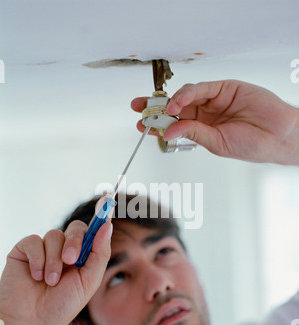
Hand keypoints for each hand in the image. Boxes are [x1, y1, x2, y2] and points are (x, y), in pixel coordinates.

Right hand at [0, 196, 112, 324]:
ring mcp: (44, 249)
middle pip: (76, 228)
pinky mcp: (25, 250)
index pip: (93, 231)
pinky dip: (37, 259)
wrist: (32, 322)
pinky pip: (34, 241)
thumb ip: (99, 253)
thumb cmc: (62, 305)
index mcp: (83, 256)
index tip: (108, 198)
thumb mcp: (89, 281)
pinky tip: (36, 275)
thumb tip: (107, 225)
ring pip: (54, 235)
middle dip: (75, 243)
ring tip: (49, 281)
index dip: (101, 215)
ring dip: (54, 260)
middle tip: (71, 261)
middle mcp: (65, 249)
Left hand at [131, 80, 298, 164]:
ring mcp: (214, 100)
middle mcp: (205, 113)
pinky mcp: (224, 87)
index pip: (174, 124)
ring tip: (163, 111)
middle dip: (156, 107)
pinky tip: (178, 103)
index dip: (157, 123)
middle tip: (139, 108)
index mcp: (202, 129)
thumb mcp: (216, 143)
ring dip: (171, 101)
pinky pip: (202, 88)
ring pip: (186, 95)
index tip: (141, 125)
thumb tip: (168, 131)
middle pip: (175, 107)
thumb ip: (192, 133)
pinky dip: (187, 93)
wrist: (277, 135)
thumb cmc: (251, 145)